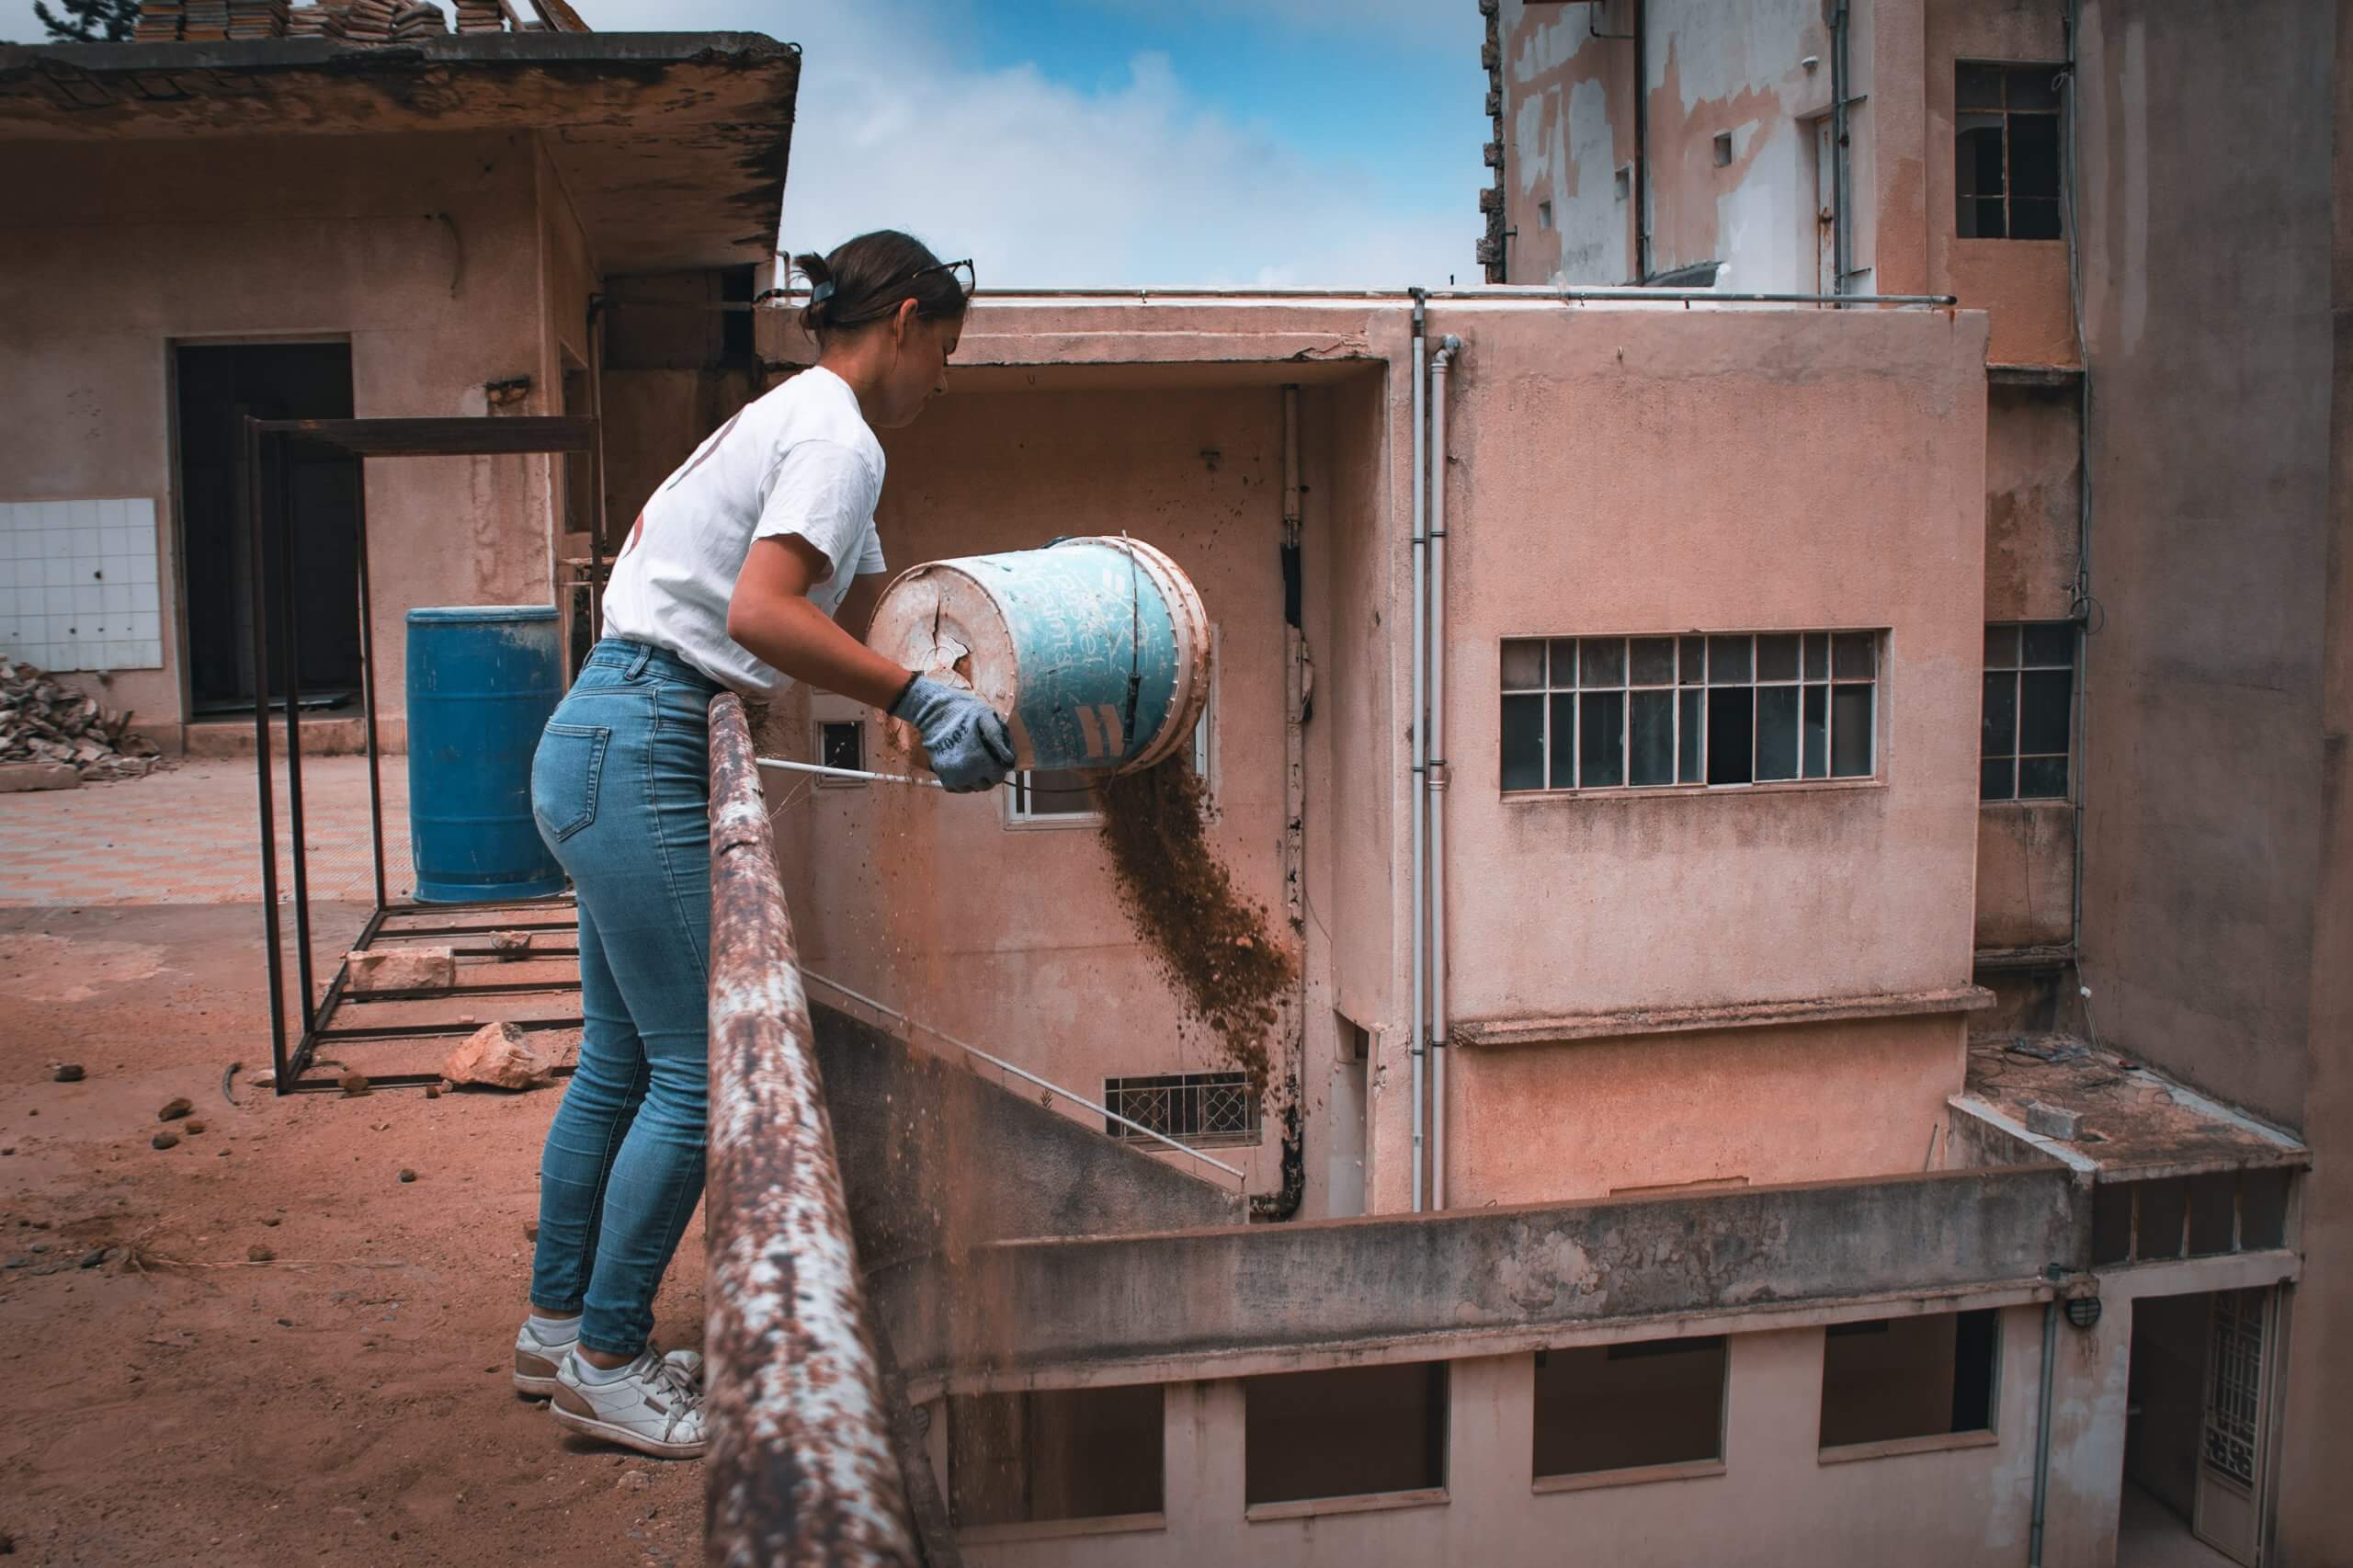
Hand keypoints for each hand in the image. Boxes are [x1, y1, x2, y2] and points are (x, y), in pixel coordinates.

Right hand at [889, 675, 1015, 791]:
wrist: (934, 712)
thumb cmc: (963, 712)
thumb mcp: (986, 717)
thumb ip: (999, 739)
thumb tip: (1010, 761)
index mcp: (979, 759)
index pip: (997, 777)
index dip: (1000, 768)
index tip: (997, 758)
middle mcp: (966, 772)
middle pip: (986, 785)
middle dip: (989, 775)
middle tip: (987, 760)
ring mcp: (952, 776)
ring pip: (972, 788)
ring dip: (976, 780)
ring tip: (975, 764)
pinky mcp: (942, 775)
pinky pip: (957, 788)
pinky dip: (963, 782)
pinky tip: (964, 769)